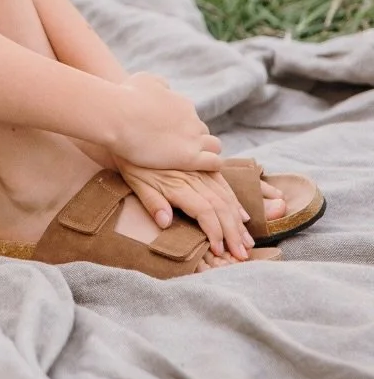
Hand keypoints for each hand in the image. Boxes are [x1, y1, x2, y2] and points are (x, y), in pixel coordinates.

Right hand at [111, 72, 222, 171]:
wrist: (118, 115)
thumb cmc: (125, 96)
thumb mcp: (144, 80)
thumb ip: (159, 84)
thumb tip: (166, 89)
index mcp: (182, 103)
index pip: (190, 117)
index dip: (181, 127)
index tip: (168, 135)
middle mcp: (191, 119)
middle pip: (202, 131)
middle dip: (193, 140)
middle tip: (175, 150)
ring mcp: (192, 138)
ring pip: (214, 146)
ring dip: (206, 153)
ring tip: (189, 162)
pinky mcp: (190, 157)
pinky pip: (214, 162)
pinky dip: (211, 166)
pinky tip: (199, 171)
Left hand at [115, 160, 255, 260]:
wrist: (131, 125)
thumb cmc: (130, 158)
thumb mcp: (135, 180)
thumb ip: (152, 202)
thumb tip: (165, 223)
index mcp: (177, 183)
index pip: (204, 211)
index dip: (215, 232)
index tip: (220, 250)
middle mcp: (193, 175)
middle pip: (220, 205)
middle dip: (233, 232)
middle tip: (242, 253)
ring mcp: (199, 166)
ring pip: (226, 194)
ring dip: (238, 219)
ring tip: (247, 239)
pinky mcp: (201, 159)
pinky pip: (223, 180)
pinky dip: (234, 199)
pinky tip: (242, 213)